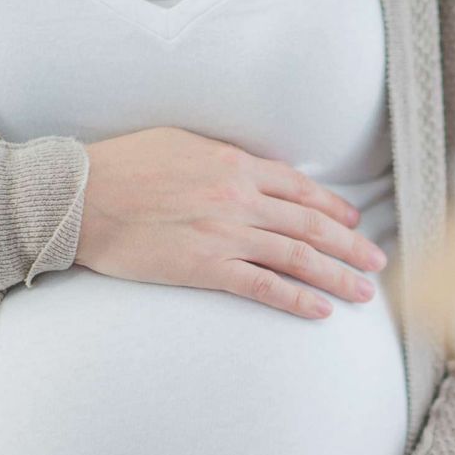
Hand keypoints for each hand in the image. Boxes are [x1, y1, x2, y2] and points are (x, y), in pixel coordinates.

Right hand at [77, 127, 388, 318]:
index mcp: (234, 164)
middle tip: (376, 263)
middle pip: (310, 224)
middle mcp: (238, 198)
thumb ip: (223, 158)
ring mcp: (224, 234)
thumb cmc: (123, 166)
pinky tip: (320, 311)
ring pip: (297, 256)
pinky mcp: (205, 267)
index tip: (354, 223)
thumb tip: (253, 170)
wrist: (78, 197)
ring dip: (336, 276)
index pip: (299, 188)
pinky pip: (263, 286)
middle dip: (350, 246)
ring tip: (363, 293)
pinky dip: (296, 299)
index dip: (333, 208)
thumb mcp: (180, 143)